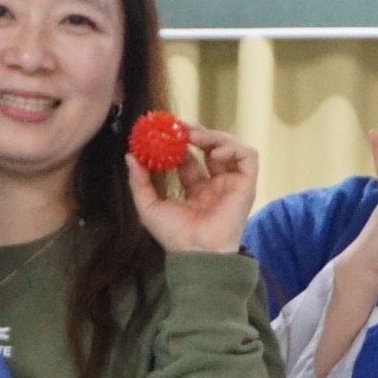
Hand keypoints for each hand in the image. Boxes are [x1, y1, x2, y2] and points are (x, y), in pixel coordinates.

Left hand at [132, 121, 257, 254]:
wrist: (196, 250)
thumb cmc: (174, 235)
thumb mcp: (148, 206)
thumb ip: (139, 181)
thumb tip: (130, 156)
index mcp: (196, 190)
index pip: (189, 158)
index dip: (178, 143)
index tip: (165, 131)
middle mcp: (215, 185)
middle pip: (209, 148)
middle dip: (196, 133)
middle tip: (179, 126)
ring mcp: (232, 184)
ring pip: (230, 148)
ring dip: (213, 137)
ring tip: (194, 137)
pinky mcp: (246, 185)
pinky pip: (247, 156)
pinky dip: (233, 147)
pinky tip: (214, 152)